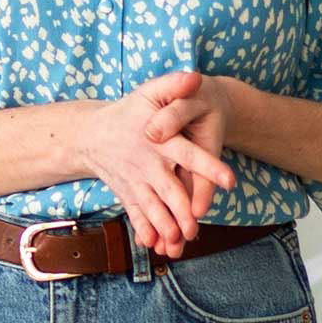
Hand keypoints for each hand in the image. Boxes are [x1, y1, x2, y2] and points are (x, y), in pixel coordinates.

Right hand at [73, 71, 236, 256]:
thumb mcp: (150, 92)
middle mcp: (149, 165)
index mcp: (161, 141)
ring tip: (178, 242)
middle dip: (182, 211)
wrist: (91, 135)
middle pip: (169, 190)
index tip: (230, 180)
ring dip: (165, 226)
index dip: (209, 167)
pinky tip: (153, 244)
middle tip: (195, 228)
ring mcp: (137, 182)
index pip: (188, 154)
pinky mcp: (129, 195)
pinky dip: (144, 230)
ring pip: (153, 208)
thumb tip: (195, 77)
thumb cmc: (131, 112)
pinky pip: (136, 215)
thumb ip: (174, 85)